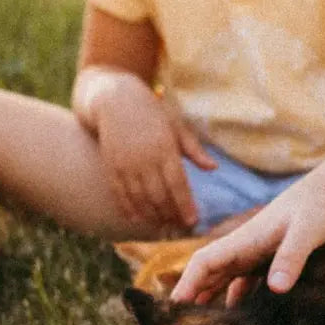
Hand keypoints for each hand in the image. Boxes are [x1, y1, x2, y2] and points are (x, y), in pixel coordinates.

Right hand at [94, 78, 215, 229]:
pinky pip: (120, 194)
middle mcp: (144, 159)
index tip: (192, 221)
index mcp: (164, 148)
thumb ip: (194, 149)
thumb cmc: (151, 112)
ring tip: (162, 225)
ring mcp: (125, 164)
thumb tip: (213, 168)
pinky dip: (129, 209)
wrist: (114, 98)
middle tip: (179, 226)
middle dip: (170, 215)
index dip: (185, 205)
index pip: (178, 184)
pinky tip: (138, 219)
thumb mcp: (176, 126)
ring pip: (139, 199)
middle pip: (159, 196)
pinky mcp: (111, 167)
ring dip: (151, 216)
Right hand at [172, 175, 324, 301]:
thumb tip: (276, 289)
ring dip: (209, 302)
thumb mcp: (307, 232)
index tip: (175, 309)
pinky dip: (235, 301)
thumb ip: (291, 257)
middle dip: (190, 299)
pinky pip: (242, 284)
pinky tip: (237, 322)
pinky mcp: (265, 262)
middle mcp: (241, 249)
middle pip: (206, 275)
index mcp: (243, 241)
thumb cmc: (317, 208)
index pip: (204, 262)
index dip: (187, 284)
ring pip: (221, 281)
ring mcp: (251, 256)